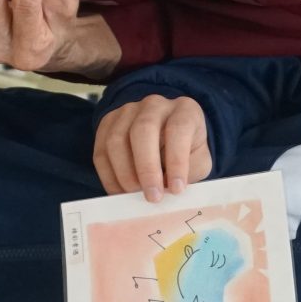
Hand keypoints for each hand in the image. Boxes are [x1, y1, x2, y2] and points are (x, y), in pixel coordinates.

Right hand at [94, 94, 210, 200]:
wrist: (167, 136)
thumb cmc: (186, 151)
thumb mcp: (199, 160)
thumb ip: (189, 173)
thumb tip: (169, 192)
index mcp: (184, 110)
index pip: (179, 129)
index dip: (177, 160)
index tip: (177, 189)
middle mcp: (155, 105)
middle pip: (143, 130)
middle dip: (146, 168)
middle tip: (152, 196)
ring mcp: (128, 111)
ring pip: (117, 140)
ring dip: (124, 174)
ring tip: (135, 195)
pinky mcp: (107, 124)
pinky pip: (101, 151)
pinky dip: (109, 176)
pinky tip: (120, 191)